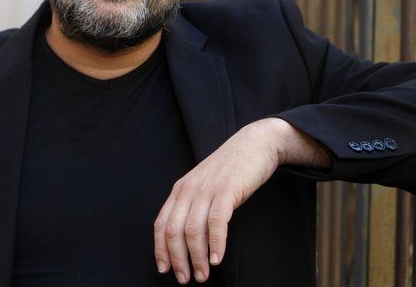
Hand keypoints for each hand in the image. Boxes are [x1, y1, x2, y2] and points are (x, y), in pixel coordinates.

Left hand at [153, 117, 328, 283]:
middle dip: (178, 259)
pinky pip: (216, 222)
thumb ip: (194, 206)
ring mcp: (207, 189)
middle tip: (186, 279)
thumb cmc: (231, 169)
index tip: (164, 269)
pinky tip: (217, 258)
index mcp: (180, 189)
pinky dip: (215, 244)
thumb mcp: (205, 186)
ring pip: (193, 230)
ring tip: (203, 274)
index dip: (161, 249)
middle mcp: (189, 189)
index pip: (161, 224)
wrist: (254, 144)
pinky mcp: (227, 190)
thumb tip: (189, 239)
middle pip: (174, 231)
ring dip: (197, 257)